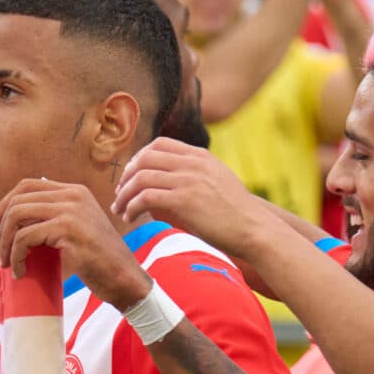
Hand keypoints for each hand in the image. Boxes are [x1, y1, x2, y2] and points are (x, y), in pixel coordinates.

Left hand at [0, 179, 151, 310]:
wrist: (125, 279)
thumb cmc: (100, 261)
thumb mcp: (76, 230)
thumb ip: (53, 219)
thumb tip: (12, 222)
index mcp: (75, 191)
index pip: (28, 185)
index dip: (5, 202)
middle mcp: (73, 195)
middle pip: (19, 198)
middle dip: (1, 225)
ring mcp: (71, 210)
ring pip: (17, 216)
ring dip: (5, 242)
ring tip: (8, 263)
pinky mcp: (67, 229)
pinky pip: (25, 237)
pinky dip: (17, 256)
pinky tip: (22, 271)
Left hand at [113, 138, 272, 260]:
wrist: (254, 229)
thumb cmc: (235, 215)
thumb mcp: (216, 183)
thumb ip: (191, 178)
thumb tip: (159, 192)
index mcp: (200, 156)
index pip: (159, 144)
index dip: (139, 158)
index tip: (132, 176)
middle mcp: (192, 163)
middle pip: (145, 157)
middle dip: (127, 175)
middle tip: (120, 194)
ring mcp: (188, 179)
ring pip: (141, 177)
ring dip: (124, 194)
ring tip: (120, 209)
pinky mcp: (183, 200)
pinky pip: (145, 197)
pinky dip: (131, 207)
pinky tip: (130, 218)